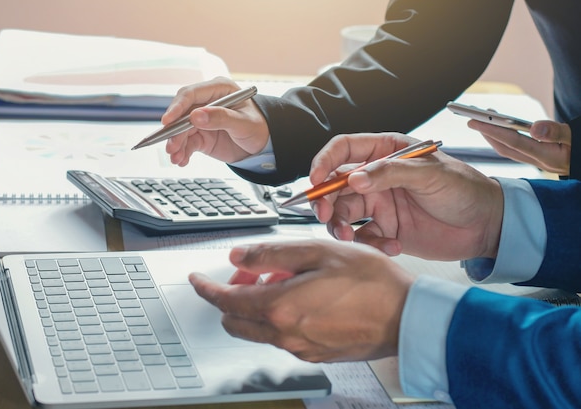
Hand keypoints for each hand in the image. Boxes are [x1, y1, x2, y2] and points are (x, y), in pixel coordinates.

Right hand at [162, 77, 269, 165]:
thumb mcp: (244, 123)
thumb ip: (221, 118)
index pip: (191, 94)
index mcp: (218, 89)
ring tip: (176, 157)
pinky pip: (187, 142)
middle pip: (182, 113)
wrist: (263, 144)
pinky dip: (182, 152)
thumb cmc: (258, 126)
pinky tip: (182, 160)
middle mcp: (206, 102)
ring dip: (176, 144)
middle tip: (171, 146)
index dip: (177, 107)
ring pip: (181, 130)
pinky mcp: (200, 135)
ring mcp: (201, 119)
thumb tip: (196, 116)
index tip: (168, 121)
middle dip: (174, 131)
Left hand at [189, 239, 413, 362]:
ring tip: (285, 279)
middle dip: (232, 296)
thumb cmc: (372, 282)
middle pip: (236, 321)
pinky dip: (279, 317)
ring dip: (257, 306)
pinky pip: (282, 337)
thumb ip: (272, 254)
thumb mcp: (318, 251)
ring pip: (259, 329)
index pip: (226, 301)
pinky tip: (303, 297)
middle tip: (251, 272)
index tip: (196, 280)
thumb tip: (238, 256)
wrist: (408, 316)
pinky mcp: (316, 353)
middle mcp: (285, 333)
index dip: (206, 288)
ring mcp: (300, 347)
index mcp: (280, 306)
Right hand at [310, 133, 502, 259]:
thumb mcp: (430, 174)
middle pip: (335, 185)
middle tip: (326, 216)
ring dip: (341, 226)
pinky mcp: (386, 230)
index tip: (315, 180)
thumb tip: (354, 179)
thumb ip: (390, 173)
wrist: (488, 226)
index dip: (324, 162)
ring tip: (350, 237)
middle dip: (325, 200)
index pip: (343, 150)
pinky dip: (369, 245)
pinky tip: (390, 246)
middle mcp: (377, 177)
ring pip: (343, 214)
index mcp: (386, 152)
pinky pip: (364, 237)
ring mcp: (380, 204)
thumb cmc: (466, 189)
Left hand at [468, 119, 570, 174]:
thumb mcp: (577, 137)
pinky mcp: (542, 159)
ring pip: (508, 150)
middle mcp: (540, 162)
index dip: (492, 131)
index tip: (473, 121)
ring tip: (481, 119)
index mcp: (548, 157)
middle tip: (471, 116)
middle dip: (486, 133)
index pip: (513, 142)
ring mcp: (540, 162)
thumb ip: (557, 132)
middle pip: (505, 148)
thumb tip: (534, 128)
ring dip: (492, 135)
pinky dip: (503, 139)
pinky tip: (498, 129)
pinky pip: (515, 150)